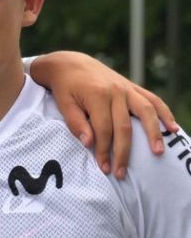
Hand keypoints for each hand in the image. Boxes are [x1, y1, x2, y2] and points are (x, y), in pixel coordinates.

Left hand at [29, 52, 176, 178]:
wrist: (72, 64)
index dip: (104, 151)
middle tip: (121, 173)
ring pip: (145, 112)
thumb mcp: (64, 105)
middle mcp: (116, 92)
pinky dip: (164, 113)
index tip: (104, 168)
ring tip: (158, 152)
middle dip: (123, 152)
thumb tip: (89, 144)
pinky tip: (173, 128)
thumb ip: (76, 124)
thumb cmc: (66, 88)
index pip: (103, 130)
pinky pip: (153, 100)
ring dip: (153, 133)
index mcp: (98, 96)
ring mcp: (127, 89)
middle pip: (124, 127)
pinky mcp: (133, 88)